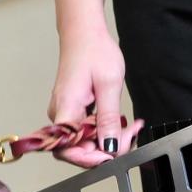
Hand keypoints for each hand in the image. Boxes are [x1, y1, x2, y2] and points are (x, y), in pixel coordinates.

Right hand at [47, 25, 142, 167]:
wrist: (84, 32)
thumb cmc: (94, 51)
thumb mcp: (109, 85)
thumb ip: (108, 120)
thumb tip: (110, 147)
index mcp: (65, 109)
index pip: (68, 150)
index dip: (90, 159)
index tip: (113, 155)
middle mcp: (61, 115)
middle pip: (79, 149)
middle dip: (107, 148)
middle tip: (131, 136)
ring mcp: (65, 114)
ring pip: (85, 141)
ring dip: (109, 140)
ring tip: (130, 127)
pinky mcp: (72, 112)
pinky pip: (87, 131)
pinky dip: (105, 130)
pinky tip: (120, 123)